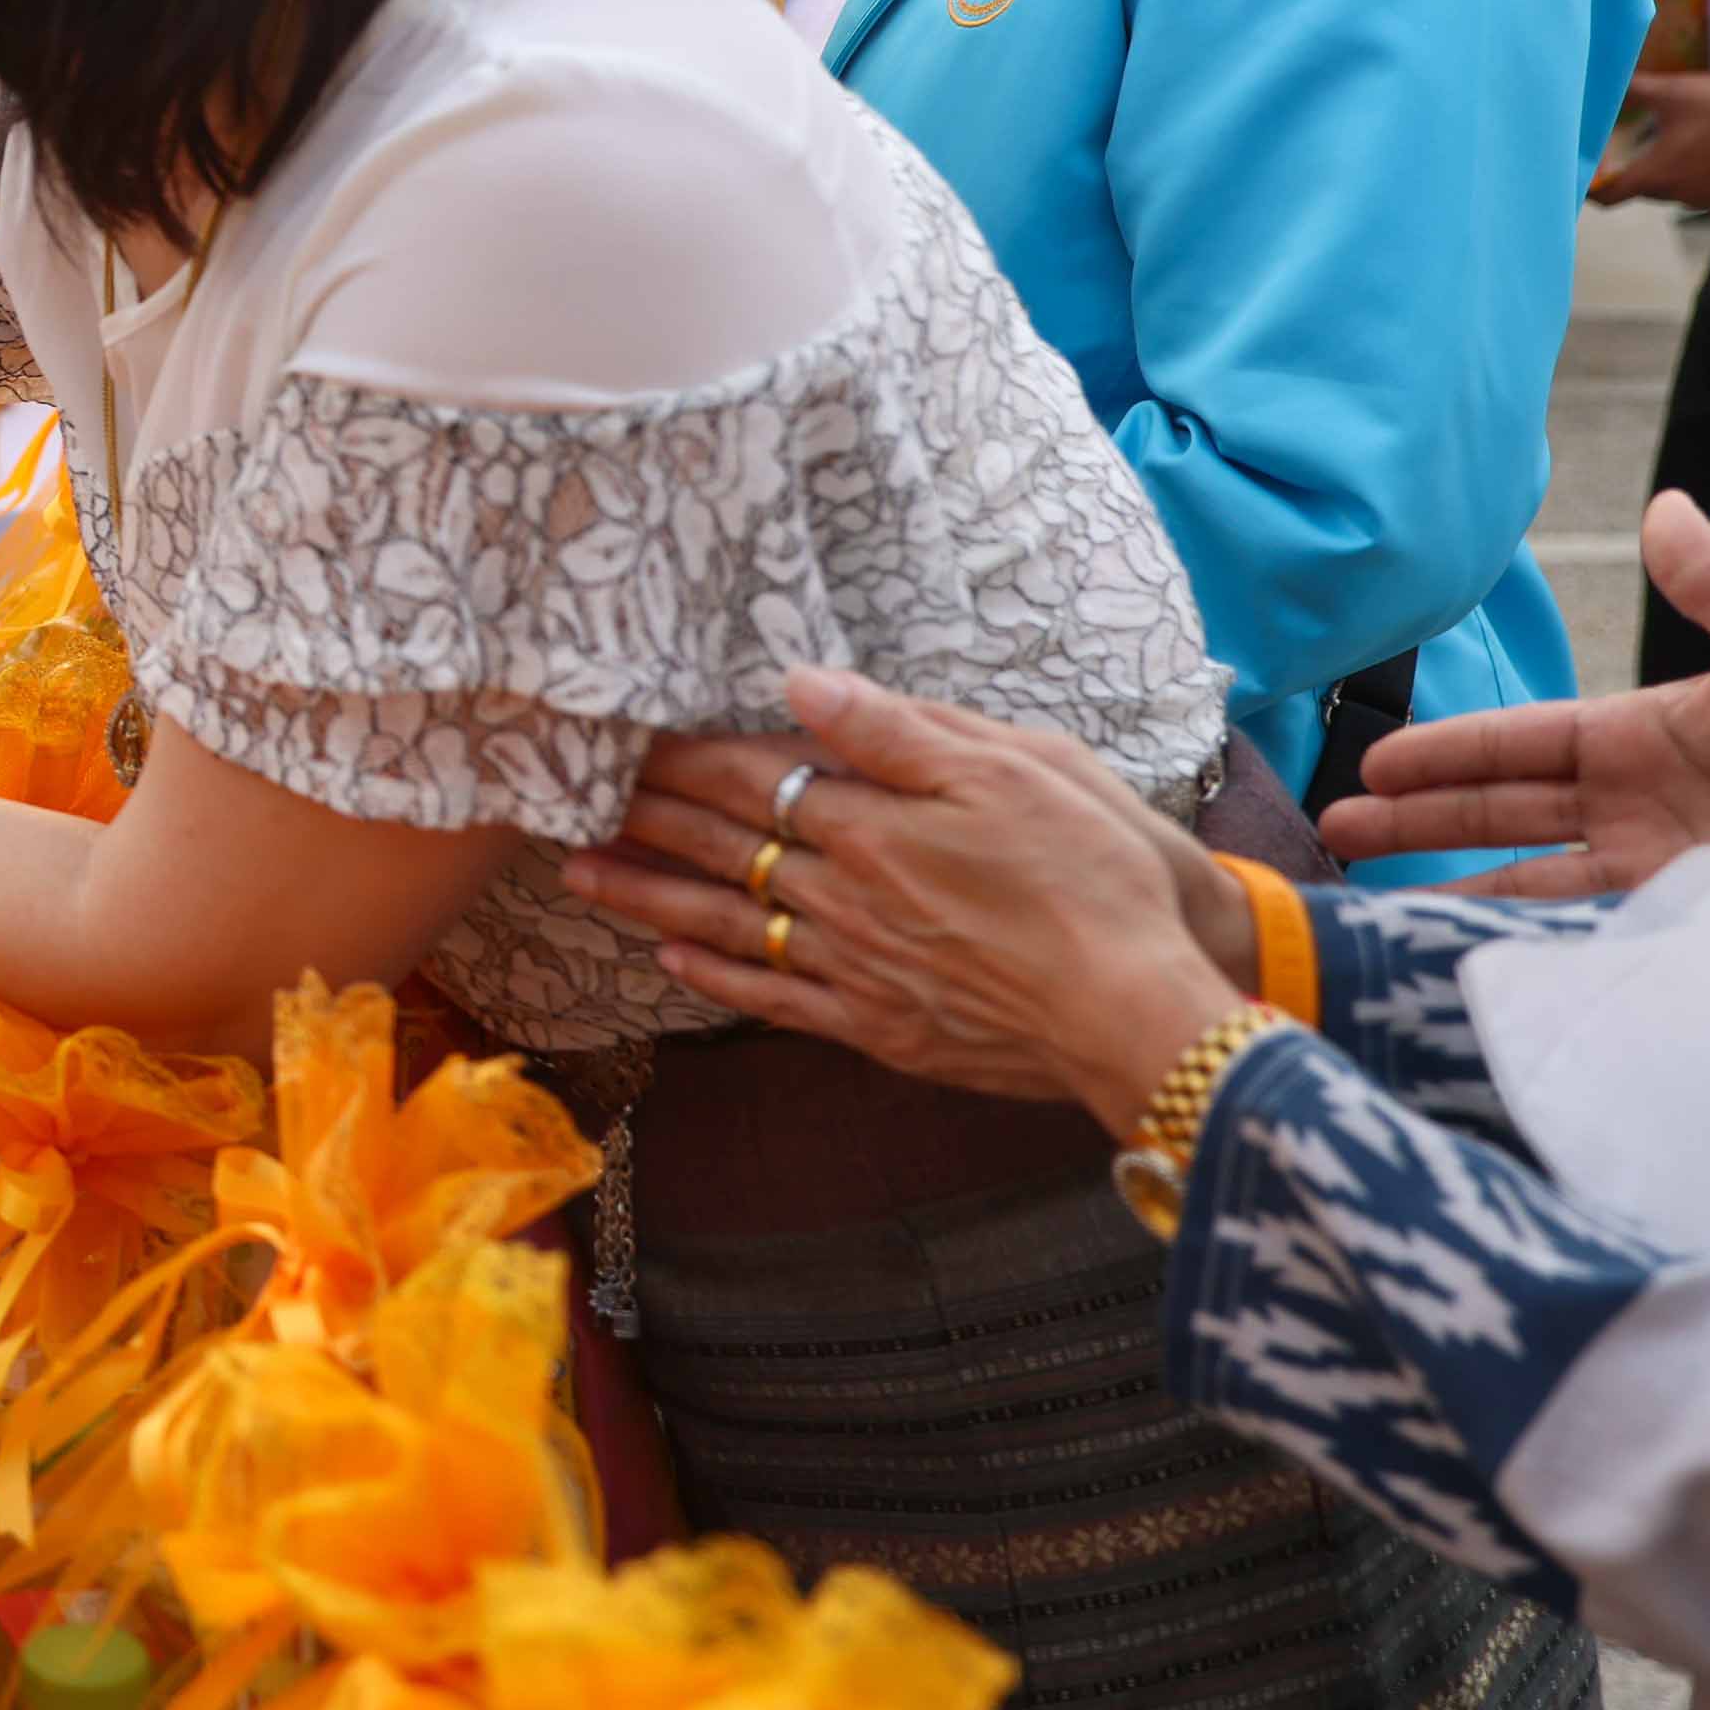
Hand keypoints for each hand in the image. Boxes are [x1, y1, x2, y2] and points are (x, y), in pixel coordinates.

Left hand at [561, 670, 1248, 1136]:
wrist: (1134, 1010)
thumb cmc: (1092, 877)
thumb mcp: (1013, 768)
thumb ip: (896, 729)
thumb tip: (803, 683)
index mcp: (873, 825)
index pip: (754, 777)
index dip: (686, 755)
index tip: (627, 734)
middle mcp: (845, 898)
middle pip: (725, 847)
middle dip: (647, 814)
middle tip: (575, 793)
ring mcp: (855, 969)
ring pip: (726, 923)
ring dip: (647, 893)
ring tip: (578, 871)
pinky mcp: (878, 1026)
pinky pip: (773, 1000)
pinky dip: (713, 977)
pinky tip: (669, 959)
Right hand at [1319, 489, 1709, 903]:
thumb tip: (1661, 505)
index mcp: (1650, 736)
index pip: (1524, 744)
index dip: (1449, 751)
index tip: (1375, 758)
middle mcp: (1642, 809)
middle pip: (1506, 812)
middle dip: (1420, 817)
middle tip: (1339, 826)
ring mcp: (1664, 873)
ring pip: (1530, 877)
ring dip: (1453, 878)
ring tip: (1371, 889)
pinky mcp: (1693, 929)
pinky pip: (1590, 936)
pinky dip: (1528, 940)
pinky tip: (1468, 946)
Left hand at [1593, 68, 1709, 210]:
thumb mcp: (1675, 92)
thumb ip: (1635, 91)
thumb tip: (1605, 84)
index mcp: (1656, 176)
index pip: (1608, 195)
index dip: (1592, 187)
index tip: (1588, 174)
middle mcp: (1679, 197)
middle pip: (1646, 188)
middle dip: (1642, 167)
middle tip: (1648, 140)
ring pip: (1681, 188)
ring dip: (1680, 169)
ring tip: (1693, 139)